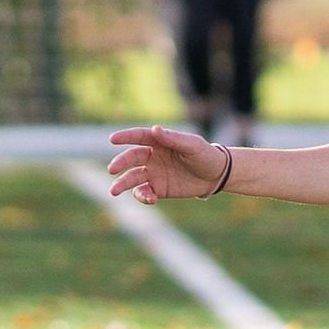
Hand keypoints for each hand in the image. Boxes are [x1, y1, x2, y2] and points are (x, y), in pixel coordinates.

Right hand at [104, 125, 229, 204]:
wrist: (216, 175)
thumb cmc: (204, 154)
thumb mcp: (192, 145)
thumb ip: (173, 138)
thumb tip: (155, 129)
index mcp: (158, 142)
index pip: (138, 137)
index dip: (125, 136)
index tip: (112, 139)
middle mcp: (152, 157)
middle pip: (131, 158)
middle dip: (120, 163)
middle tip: (112, 169)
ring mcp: (154, 174)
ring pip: (132, 178)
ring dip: (122, 183)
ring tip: (114, 191)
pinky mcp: (158, 189)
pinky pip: (145, 192)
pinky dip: (143, 196)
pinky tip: (150, 198)